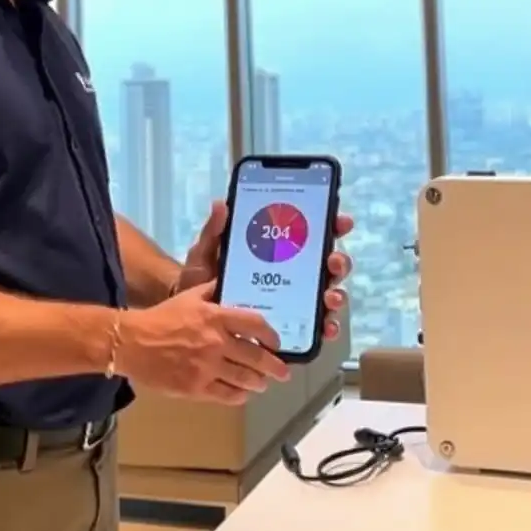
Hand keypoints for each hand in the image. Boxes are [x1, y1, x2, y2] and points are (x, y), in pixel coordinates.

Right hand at [115, 282, 290, 404]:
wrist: (132, 342)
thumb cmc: (163, 317)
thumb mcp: (190, 296)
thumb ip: (213, 290)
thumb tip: (232, 283)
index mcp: (216, 317)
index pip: (255, 324)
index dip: (271, 335)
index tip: (277, 342)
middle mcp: (216, 342)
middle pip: (255, 356)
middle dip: (274, 366)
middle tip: (283, 371)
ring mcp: (207, 367)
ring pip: (244, 379)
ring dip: (259, 382)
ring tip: (263, 383)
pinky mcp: (196, 388)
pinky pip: (226, 395)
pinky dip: (240, 395)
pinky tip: (243, 393)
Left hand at [176, 201, 355, 343]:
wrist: (191, 320)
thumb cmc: (202, 281)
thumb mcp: (205, 254)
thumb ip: (214, 231)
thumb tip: (220, 203)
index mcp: (278, 250)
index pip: (311, 233)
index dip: (331, 225)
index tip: (339, 221)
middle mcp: (293, 272)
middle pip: (328, 263)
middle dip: (338, 260)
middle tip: (332, 261)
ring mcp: (295, 299)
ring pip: (328, 292)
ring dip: (337, 293)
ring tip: (330, 296)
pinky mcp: (292, 325)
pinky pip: (317, 325)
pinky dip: (327, 325)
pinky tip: (326, 327)